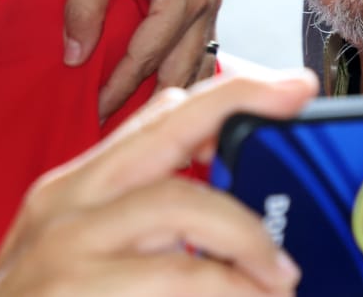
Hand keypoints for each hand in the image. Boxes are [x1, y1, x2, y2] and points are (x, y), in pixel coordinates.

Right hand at [0, 71, 314, 296]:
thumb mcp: (67, 255)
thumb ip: (130, 217)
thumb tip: (206, 192)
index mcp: (69, 192)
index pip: (150, 120)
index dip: (219, 96)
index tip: (281, 86)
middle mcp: (66, 205)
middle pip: (165, 131)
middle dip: (237, 105)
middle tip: (297, 102)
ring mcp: (68, 247)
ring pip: (183, 203)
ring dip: (248, 238)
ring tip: (281, 276)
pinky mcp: (77, 289)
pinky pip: (181, 277)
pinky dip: (231, 288)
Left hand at [65, 0, 221, 116]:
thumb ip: (83, 8)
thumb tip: (75, 58)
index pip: (148, 56)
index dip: (119, 86)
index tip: (94, 111)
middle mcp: (210, 0)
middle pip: (182, 69)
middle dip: (149, 99)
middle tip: (116, 126)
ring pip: (198, 61)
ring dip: (170, 88)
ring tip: (138, 114)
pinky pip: (200, 44)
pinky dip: (181, 66)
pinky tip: (159, 86)